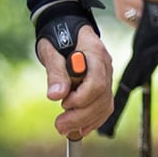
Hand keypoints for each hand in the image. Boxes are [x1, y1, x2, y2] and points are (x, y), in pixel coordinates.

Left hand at [37, 24, 116, 140]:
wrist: (67, 26)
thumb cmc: (57, 36)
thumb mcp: (50, 50)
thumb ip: (55, 72)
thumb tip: (55, 95)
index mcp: (94, 53)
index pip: (97, 82)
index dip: (81, 98)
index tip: (63, 103)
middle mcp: (105, 66)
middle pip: (101, 98)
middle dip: (81, 116)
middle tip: (59, 125)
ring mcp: (106, 76)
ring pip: (105, 105)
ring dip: (86, 121)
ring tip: (65, 129)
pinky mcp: (103, 85)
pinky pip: (104, 107)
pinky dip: (93, 120)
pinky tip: (80, 129)